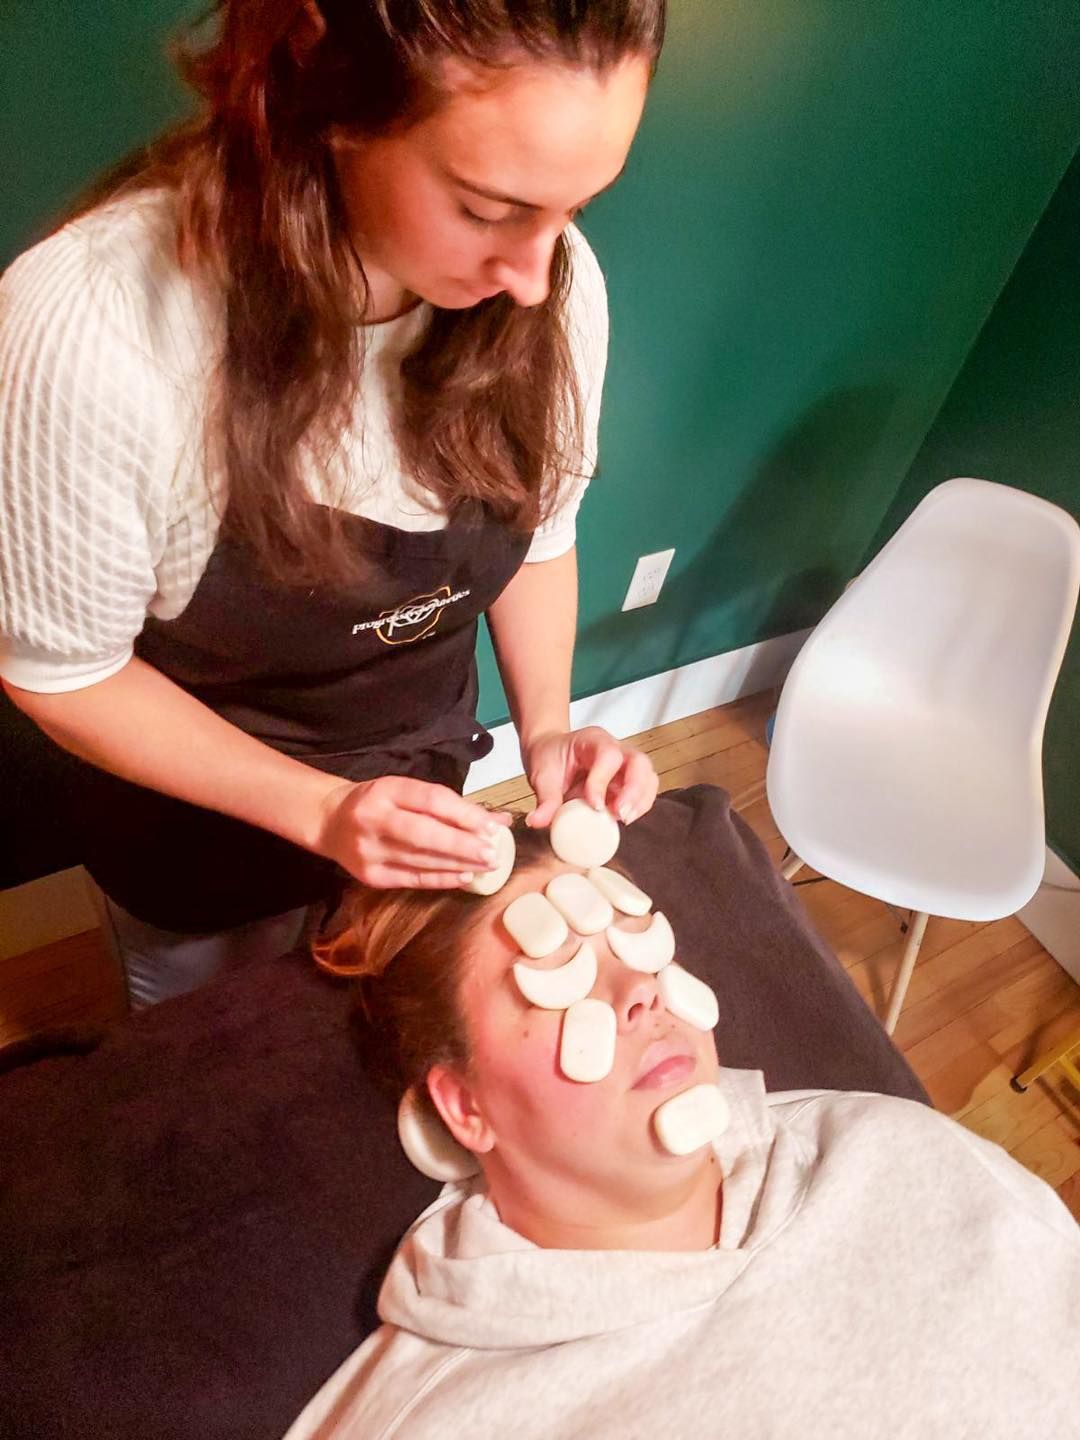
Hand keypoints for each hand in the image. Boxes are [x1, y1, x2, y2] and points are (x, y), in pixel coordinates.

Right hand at [315, 775, 510, 888]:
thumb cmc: (378, 802)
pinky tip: (464, 877)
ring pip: (421, 860)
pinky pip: (412, 879)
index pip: (431, 800)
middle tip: (493, 853)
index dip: (464, 814)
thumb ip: (450, 805)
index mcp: (385, 790)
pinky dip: (441, 879)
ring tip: (487, 866)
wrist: (330, 821)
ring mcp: (369, 850)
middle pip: (425, 834)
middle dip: (463, 845)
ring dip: (459, 865)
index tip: (492, 826)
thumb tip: (499, 821)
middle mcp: (374, 819)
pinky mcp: (370, 876)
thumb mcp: (406, 791)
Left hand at [523, 727, 658, 829]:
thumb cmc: (549, 757)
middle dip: (634, 791)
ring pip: (648, 777)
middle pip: (639, 762)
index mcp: (593, 740)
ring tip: (624, 820)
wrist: (552, 753)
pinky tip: (624, 820)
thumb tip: (537, 821)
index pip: (608, 755)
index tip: (594, 805)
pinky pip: (644, 792)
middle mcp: (615, 749)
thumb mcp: (542, 776)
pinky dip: (639, 807)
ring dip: (640, 801)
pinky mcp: (628, 782)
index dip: (603, 781)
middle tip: (619, 815)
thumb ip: (544, 799)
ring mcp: (625, 765)